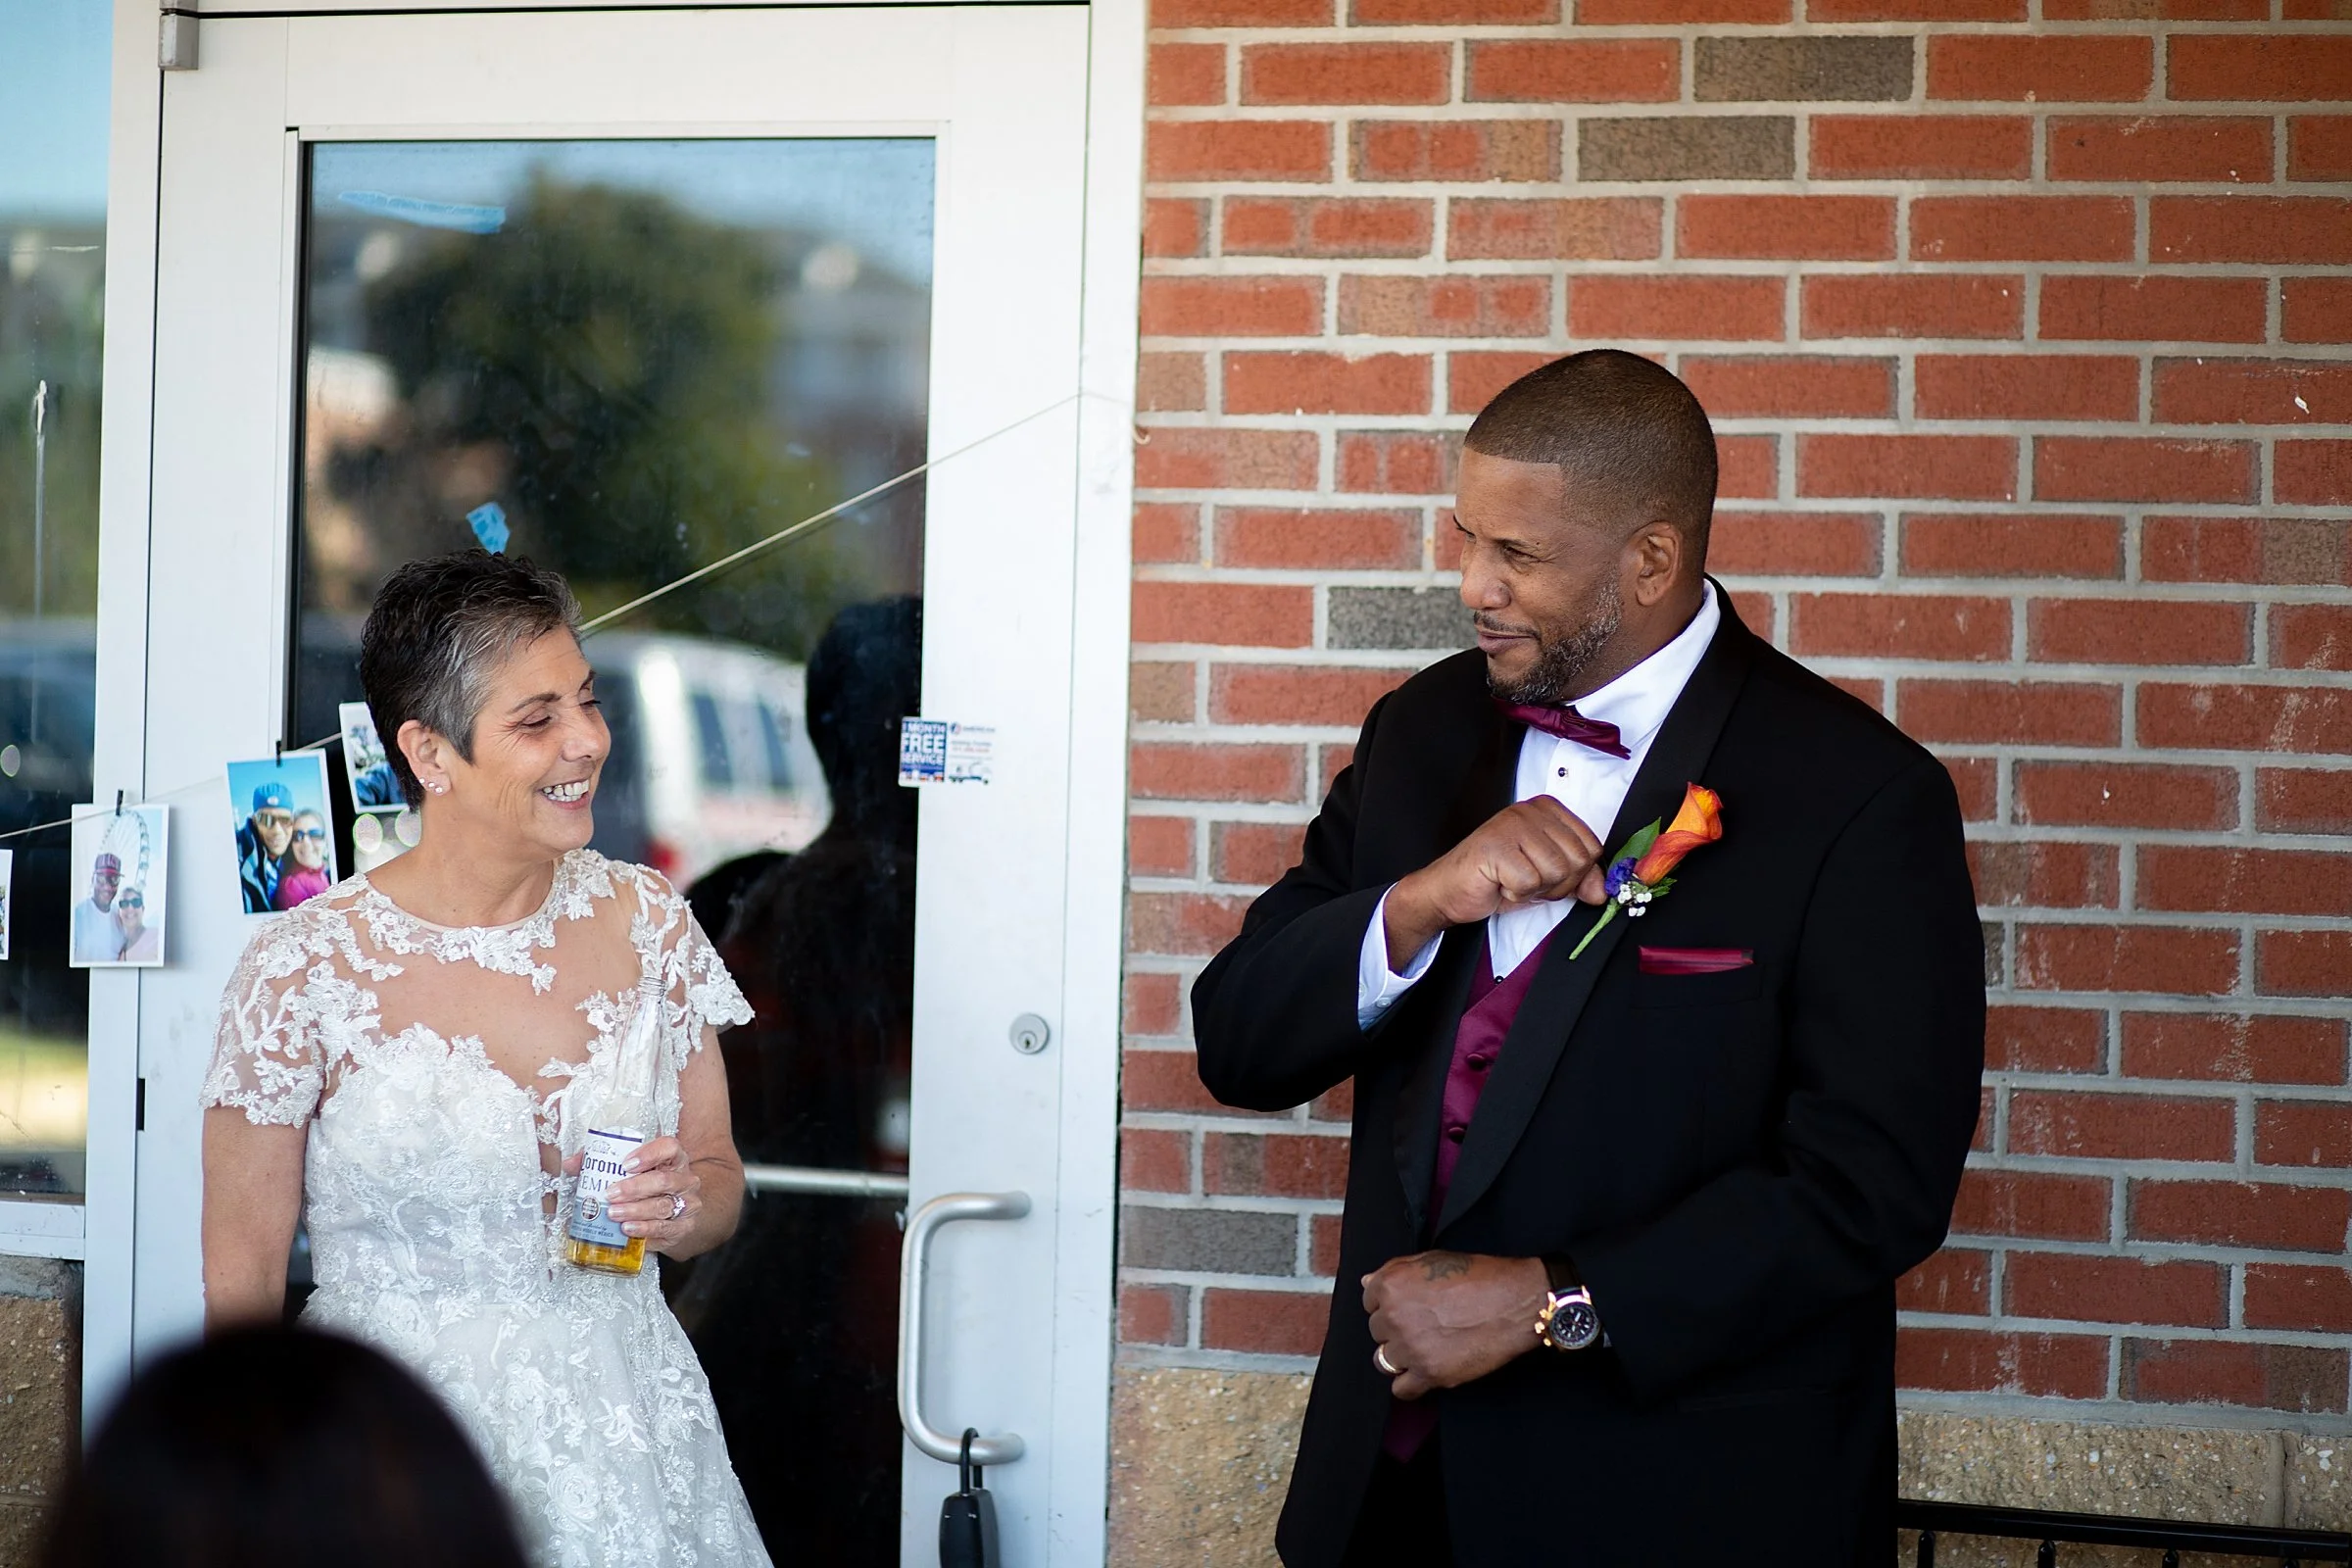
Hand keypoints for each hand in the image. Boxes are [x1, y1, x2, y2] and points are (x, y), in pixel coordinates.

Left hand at [591, 1136, 702, 1253]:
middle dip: (635, 1187)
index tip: (626, 1163)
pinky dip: (644, 1228)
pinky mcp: (683, 1227)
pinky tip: (628, 1228)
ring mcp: (687, 1203)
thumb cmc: (648, 1190)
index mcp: (672, 1159)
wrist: (670, 1217)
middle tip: (611, 1193)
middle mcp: (684, 1179)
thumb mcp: (628, 1174)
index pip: (669, 1147)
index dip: (649, 1153)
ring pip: (663, 1205)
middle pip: (664, 1179)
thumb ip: (600, 1164)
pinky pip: (664, 1228)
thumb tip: (570, 1163)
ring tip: (614, 1213)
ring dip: (635, 1210)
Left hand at [1364, 1251, 1549, 1400]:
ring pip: (1384, 1360)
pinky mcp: (1430, 1374)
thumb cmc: (1478, 1277)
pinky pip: (1401, 1389)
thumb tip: (1366, 1282)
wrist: (1515, 1302)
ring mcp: (1410, 1348)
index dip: (1389, 1304)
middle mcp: (1394, 1316)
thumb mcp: (1432, 1259)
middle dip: (1395, 1329)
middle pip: (1377, 1331)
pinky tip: (1423, 1372)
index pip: (1369, 1302)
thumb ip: (1394, 1270)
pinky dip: (1410, 1383)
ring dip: (1400, 1356)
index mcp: (1391, 1285)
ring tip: (1423, 1348)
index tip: (1407, 1306)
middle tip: (1423, 1325)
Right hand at [1383, 798, 1609, 965]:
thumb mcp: (1548, 879)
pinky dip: (1516, 893)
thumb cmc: (1497, 880)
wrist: (1450, 891)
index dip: (1574, 875)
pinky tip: (1499, 883)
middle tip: (1526, 880)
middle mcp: (1531, 810)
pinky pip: (1530, 881)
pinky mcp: (1495, 845)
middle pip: (1577, 860)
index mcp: (1548, 809)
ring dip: (1535, 889)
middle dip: (1556, 884)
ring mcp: (1512, 824)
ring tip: (1511, 880)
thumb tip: (1601, 892)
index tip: (1545, 874)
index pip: (1592, 848)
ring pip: (1557, 871)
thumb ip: (1579, 879)